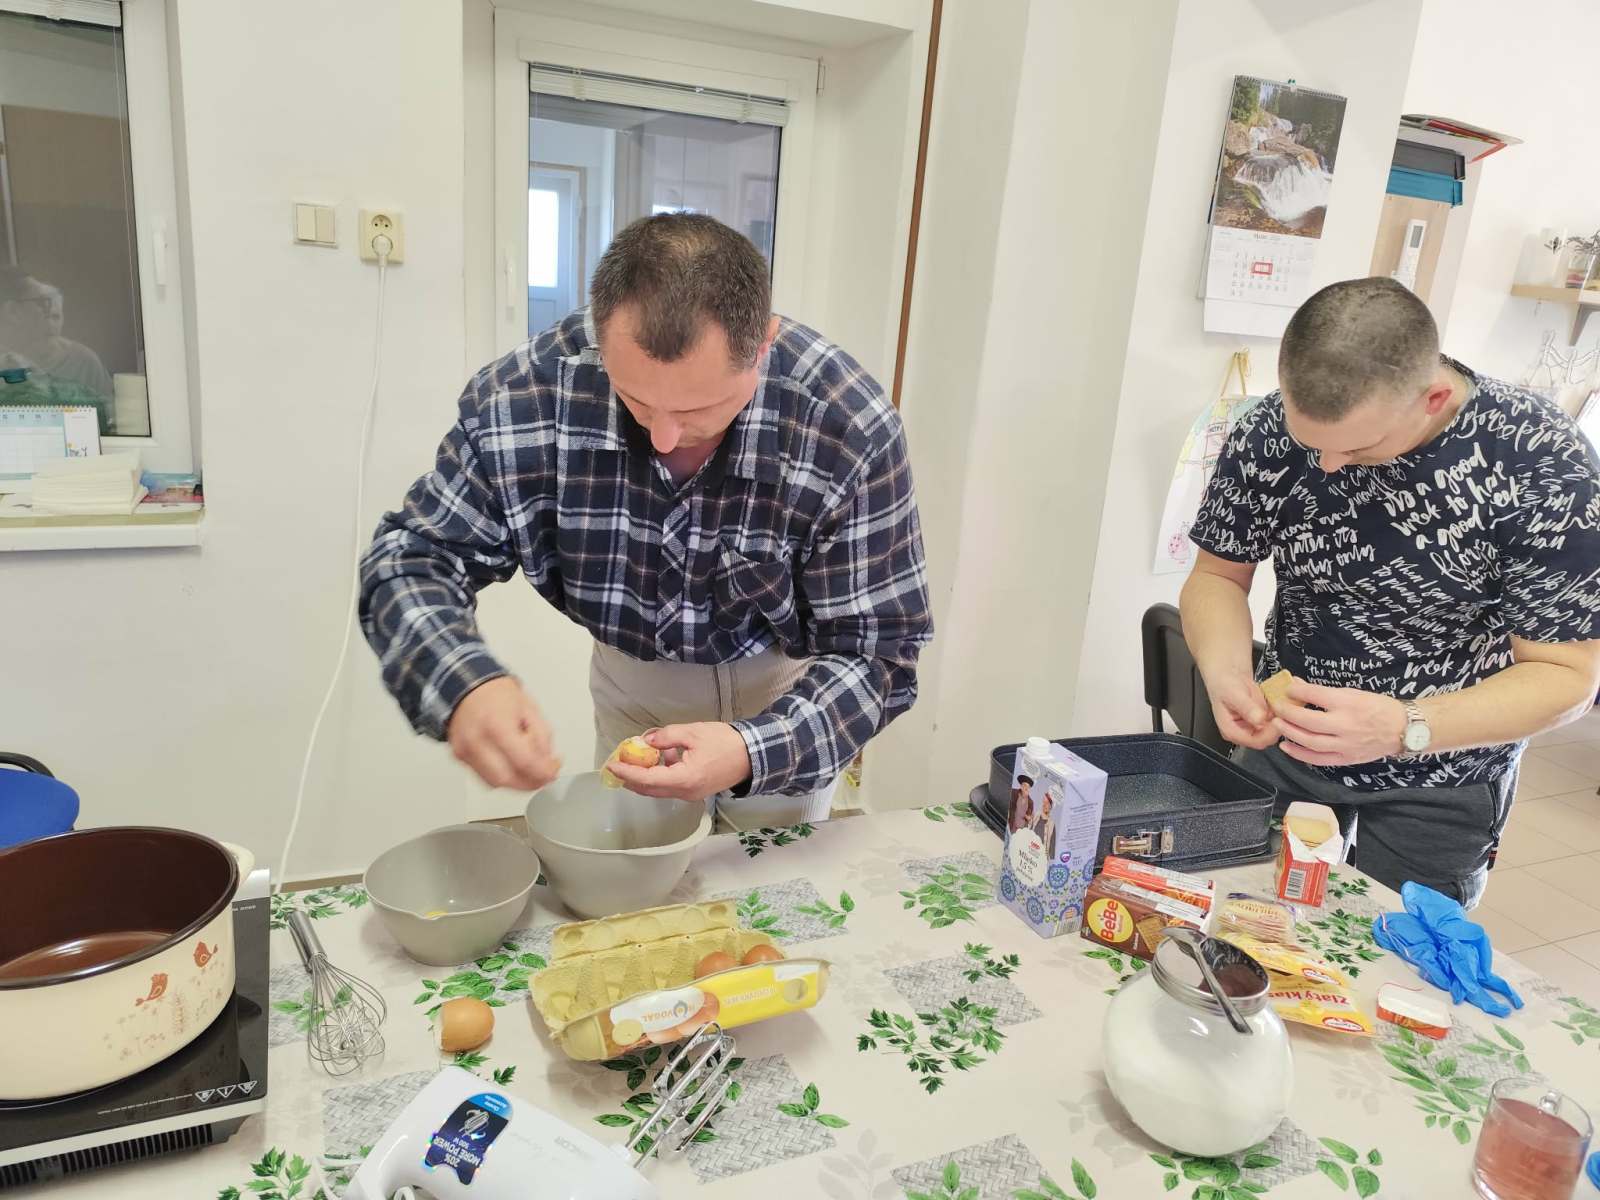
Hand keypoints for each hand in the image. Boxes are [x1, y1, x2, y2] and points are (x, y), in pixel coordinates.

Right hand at [446, 677, 560, 789]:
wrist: (468, 685)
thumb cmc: (497, 694)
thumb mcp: (530, 709)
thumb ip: (542, 737)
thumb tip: (548, 763)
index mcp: (497, 724)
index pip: (523, 761)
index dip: (543, 772)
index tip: (553, 770)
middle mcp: (477, 740)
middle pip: (507, 779)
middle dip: (531, 782)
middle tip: (545, 774)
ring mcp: (464, 750)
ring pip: (495, 783)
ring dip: (517, 783)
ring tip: (530, 770)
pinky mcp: (460, 756)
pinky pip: (484, 777)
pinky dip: (502, 776)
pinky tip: (512, 766)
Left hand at [605, 722, 750, 802]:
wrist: (753, 755)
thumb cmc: (725, 742)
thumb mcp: (693, 732)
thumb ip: (666, 737)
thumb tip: (646, 741)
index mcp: (684, 779)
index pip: (647, 779)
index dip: (627, 772)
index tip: (612, 764)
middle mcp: (685, 792)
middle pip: (649, 789)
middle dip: (631, 777)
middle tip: (617, 763)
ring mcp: (691, 794)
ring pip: (659, 789)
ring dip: (644, 776)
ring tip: (636, 758)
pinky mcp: (696, 791)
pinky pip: (670, 786)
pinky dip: (659, 775)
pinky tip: (660, 758)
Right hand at [1207, 671, 1277, 750]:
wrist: (1229, 675)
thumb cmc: (1225, 684)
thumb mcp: (1234, 694)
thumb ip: (1247, 708)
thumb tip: (1259, 719)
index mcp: (1231, 731)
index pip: (1255, 741)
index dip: (1270, 733)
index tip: (1278, 719)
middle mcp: (1243, 732)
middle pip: (1267, 738)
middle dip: (1277, 725)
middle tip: (1282, 710)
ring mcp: (1254, 727)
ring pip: (1274, 730)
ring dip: (1280, 719)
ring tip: (1279, 704)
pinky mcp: (1262, 721)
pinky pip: (1276, 722)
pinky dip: (1280, 713)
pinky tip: (1278, 702)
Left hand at [1271, 679, 1406, 766]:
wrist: (1404, 729)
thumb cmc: (1378, 707)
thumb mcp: (1354, 693)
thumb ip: (1324, 692)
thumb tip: (1296, 685)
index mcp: (1349, 704)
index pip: (1316, 695)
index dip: (1297, 691)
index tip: (1287, 689)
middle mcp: (1346, 725)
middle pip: (1309, 721)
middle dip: (1288, 714)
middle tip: (1276, 708)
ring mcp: (1346, 744)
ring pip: (1311, 742)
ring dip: (1290, 733)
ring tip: (1277, 725)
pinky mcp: (1346, 758)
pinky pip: (1319, 759)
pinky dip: (1300, 754)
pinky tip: (1287, 747)